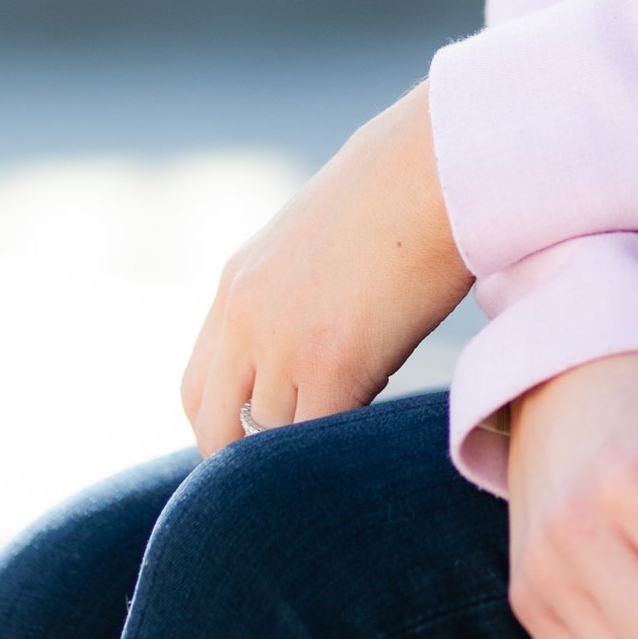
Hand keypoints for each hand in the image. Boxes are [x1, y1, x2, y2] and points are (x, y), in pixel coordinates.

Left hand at [182, 85, 471, 451]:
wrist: (438, 162)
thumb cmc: (405, 186)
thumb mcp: (323, 235)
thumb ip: (301, 288)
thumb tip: (326, 322)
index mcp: (238, 281)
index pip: (199, 386)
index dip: (224, 424)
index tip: (262, 444)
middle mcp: (244, 315)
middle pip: (213, 425)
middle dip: (246, 458)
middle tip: (293, 476)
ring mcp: (282, 342)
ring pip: (272, 436)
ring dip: (309, 442)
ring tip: (356, 429)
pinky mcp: (331, 362)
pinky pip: (319, 436)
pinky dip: (342, 445)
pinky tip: (379, 425)